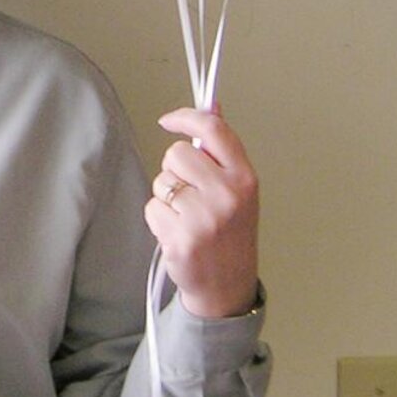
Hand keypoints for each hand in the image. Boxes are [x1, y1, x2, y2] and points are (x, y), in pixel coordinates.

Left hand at [144, 105, 259, 318]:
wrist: (228, 290)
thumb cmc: (231, 234)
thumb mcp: (237, 189)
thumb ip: (222, 149)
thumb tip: (212, 106)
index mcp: (244, 179)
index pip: (214, 129)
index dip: (186, 117)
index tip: (168, 120)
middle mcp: (227, 196)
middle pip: (177, 153)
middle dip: (176, 170)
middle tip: (191, 195)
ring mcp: (204, 219)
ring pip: (161, 181)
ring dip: (166, 196)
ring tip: (187, 218)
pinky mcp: (182, 239)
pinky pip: (152, 207)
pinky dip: (158, 219)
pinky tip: (178, 234)